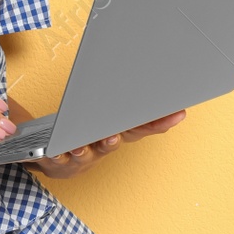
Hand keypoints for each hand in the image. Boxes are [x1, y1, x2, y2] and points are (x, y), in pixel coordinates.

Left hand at [26, 109, 187, 179]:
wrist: (58, 155)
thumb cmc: (87, 131)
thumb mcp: (109, 115)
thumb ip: (125, 100)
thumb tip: (145, 73)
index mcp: (119, 132)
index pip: (142, 127)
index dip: (160, 122)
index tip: (177, 113)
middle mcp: (104, 146)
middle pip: (116, 140)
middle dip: (118, 136)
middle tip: (115, 134)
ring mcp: (84, 155)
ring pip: (87, 153)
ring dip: (85, 149)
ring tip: (80, 145)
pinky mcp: (61, 161)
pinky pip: (60, 159)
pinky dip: (58, 155)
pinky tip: (56, 151)